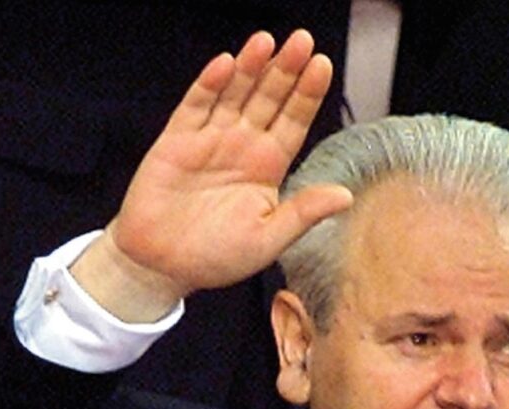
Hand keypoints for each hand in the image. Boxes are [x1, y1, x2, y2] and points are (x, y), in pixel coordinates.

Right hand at [72, 30, 352, 318]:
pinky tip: (227, 64)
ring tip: (267, 42)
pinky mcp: (177, 140)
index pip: (294, 123)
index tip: (322, 65)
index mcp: (267, 168)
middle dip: (285, 70)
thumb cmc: (215, 258)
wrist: (161, 266)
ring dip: (251, 67)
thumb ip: (303, 214)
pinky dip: (210, 84)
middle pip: (268, 99)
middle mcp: (242, 147)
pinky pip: (195, 105)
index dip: (307, 95)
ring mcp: (209, 139)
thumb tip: (346, 196)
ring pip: (235, 93)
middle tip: (302, 41)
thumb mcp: (267, 241)